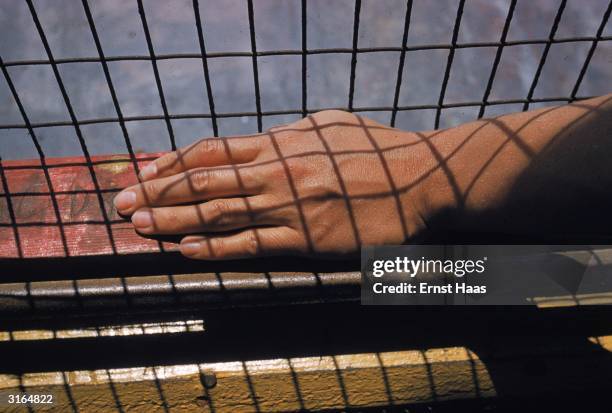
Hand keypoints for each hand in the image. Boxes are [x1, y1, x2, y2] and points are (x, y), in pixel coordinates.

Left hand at [113, 110, 430, 258]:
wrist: (417, 179)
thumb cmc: (376, 149)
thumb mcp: (329, 125)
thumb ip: (291, 132)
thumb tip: (264, 137)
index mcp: (281, 142)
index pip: (212, 150)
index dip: (172, 162)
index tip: (144, 173)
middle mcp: (277, 171)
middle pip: (205, 181)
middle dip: (158, 192)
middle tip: (123, 204)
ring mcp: (290, 206)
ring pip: (220, 213)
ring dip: (175, 220)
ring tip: (141, 226)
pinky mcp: (307, 239)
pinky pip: (252, 245)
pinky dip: (216, 248)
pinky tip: (187, 249)